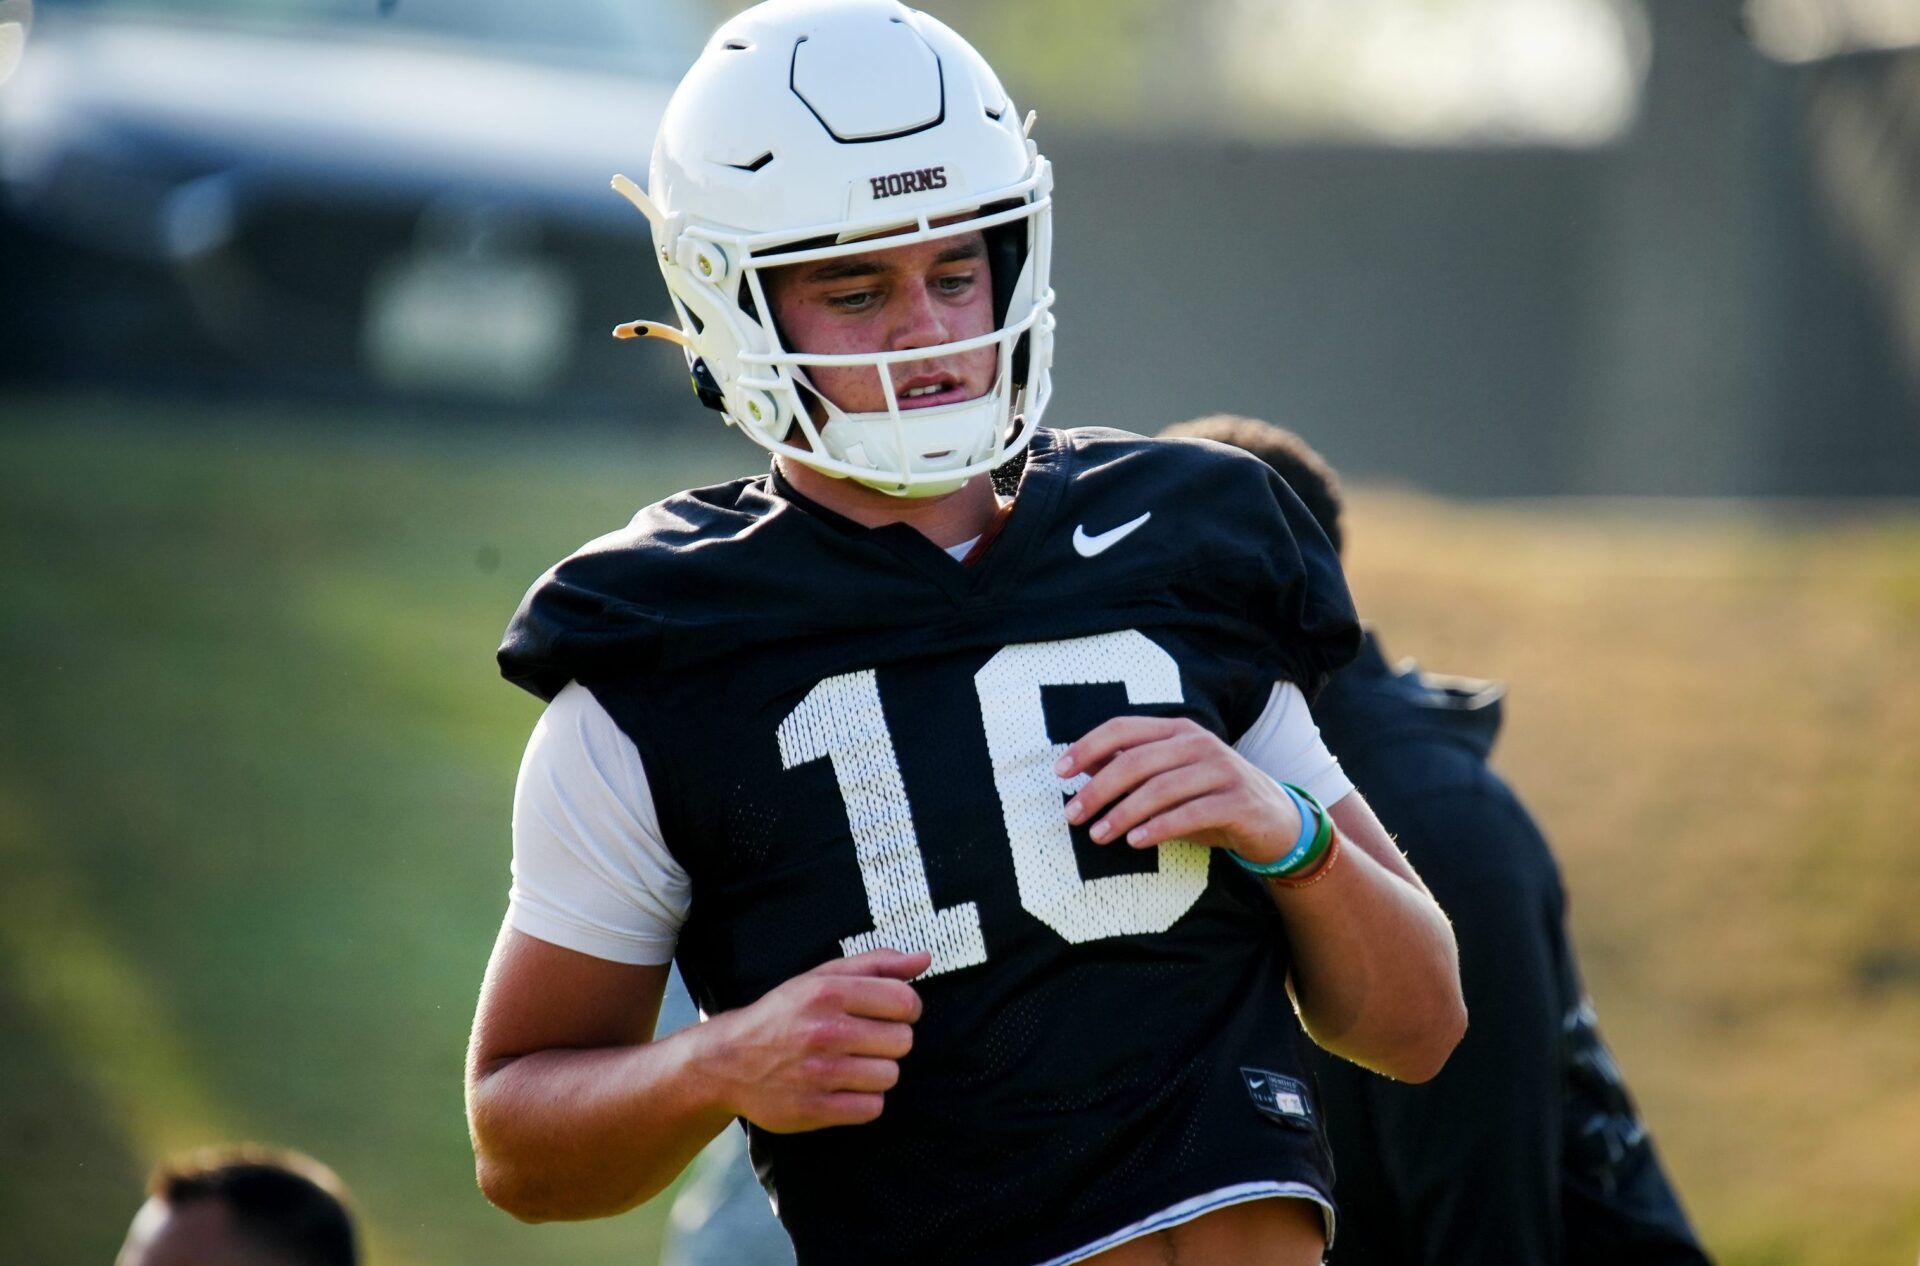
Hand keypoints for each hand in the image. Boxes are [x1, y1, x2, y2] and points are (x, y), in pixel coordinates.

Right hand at [704, 948, 928, 1132]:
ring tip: (852, 1064)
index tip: (890, 1013)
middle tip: (865, 1040)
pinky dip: (864, 1100)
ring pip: (890, 1076)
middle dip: (890, 1041)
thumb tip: (925, 958)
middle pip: (903, 1041)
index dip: (907, 1009)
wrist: (727, 1061)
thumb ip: (876, 964)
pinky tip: (843, 1087)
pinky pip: (872, 1107)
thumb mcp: (822, 977)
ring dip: (878, 1072)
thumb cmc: (784, 1014)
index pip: (906, 1002)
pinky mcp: (814, 1109)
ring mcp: (819, 1073)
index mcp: (828, 992)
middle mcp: (824, 1031)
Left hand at [1055, 716, 1303, 864]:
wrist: (1276, 822)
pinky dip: (1158, 828)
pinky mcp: (1238, 801)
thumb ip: (1133, 771)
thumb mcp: (1170, 781)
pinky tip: (1135, 842)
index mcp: (1178, 731)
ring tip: (1098, 835)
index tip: (1060, 772)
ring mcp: (1222, 770)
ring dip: (1123, 813)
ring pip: (1161, 788)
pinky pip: (1190, 813)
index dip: (1088, 746)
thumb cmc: (1211, 800)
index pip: (1123, 728)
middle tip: (1072, 814)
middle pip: (1137, 760)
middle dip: (1098, 788)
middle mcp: (1199, 744)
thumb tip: (1082, 769)